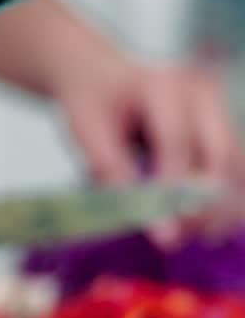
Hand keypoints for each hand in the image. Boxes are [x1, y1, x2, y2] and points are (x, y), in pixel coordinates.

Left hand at [52, 56, 244, 240]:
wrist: (99, 76)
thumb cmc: (91, 102)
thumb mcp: (86, 130)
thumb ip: (111, 169)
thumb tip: (141, 218)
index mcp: (162, 84)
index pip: (175, 141)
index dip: (171, 190)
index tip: (164, 236)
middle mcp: (200, 94)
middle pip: (216, 155)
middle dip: (201, 205)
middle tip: (177, 241)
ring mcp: (217, 111)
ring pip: (232, 167)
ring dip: (217, 208)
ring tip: (191, 238)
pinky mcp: (222, 130)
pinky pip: (233, 171)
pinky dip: (222, 201)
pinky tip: (204, 227)